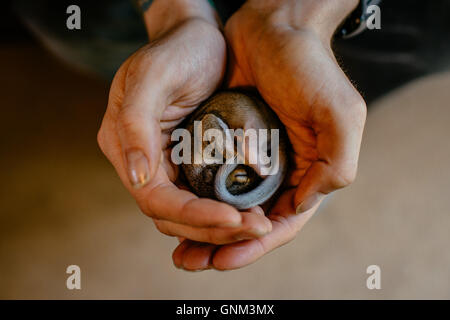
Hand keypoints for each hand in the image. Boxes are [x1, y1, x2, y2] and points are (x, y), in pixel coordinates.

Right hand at [97, 0, 271, 248]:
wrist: (196, 35)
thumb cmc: (177, 49)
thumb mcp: (154, 76)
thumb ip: (135, 125)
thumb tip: (137, 178)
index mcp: (123, 145)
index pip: (155, 199)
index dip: (193, 216)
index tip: (233, 218)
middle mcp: (142, 161)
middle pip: (172, 215)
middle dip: (213, 228)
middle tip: (256, 228)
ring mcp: (164, 164)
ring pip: (187, 214)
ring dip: (221, 226)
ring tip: (257, 225)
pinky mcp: (186, 161)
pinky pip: (202, 197)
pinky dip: (223, 210)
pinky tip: (249, 210)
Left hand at [173, 0, 365, 269]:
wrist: (272, 27)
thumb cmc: (308, 66)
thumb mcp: (338, 112)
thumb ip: (337, 163)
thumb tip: (301, 207)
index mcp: (310, 172)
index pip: (283, 223)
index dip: (254, 246)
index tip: (223, 259)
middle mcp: (282, 172)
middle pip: (252, 223)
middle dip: (223, 247)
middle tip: (192, 262)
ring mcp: (254, 160)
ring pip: (229, 208)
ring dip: (206, 232)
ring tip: (181, 250)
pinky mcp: (231, 144)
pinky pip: (213, 181)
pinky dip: (198, 201)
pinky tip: (177, 211)